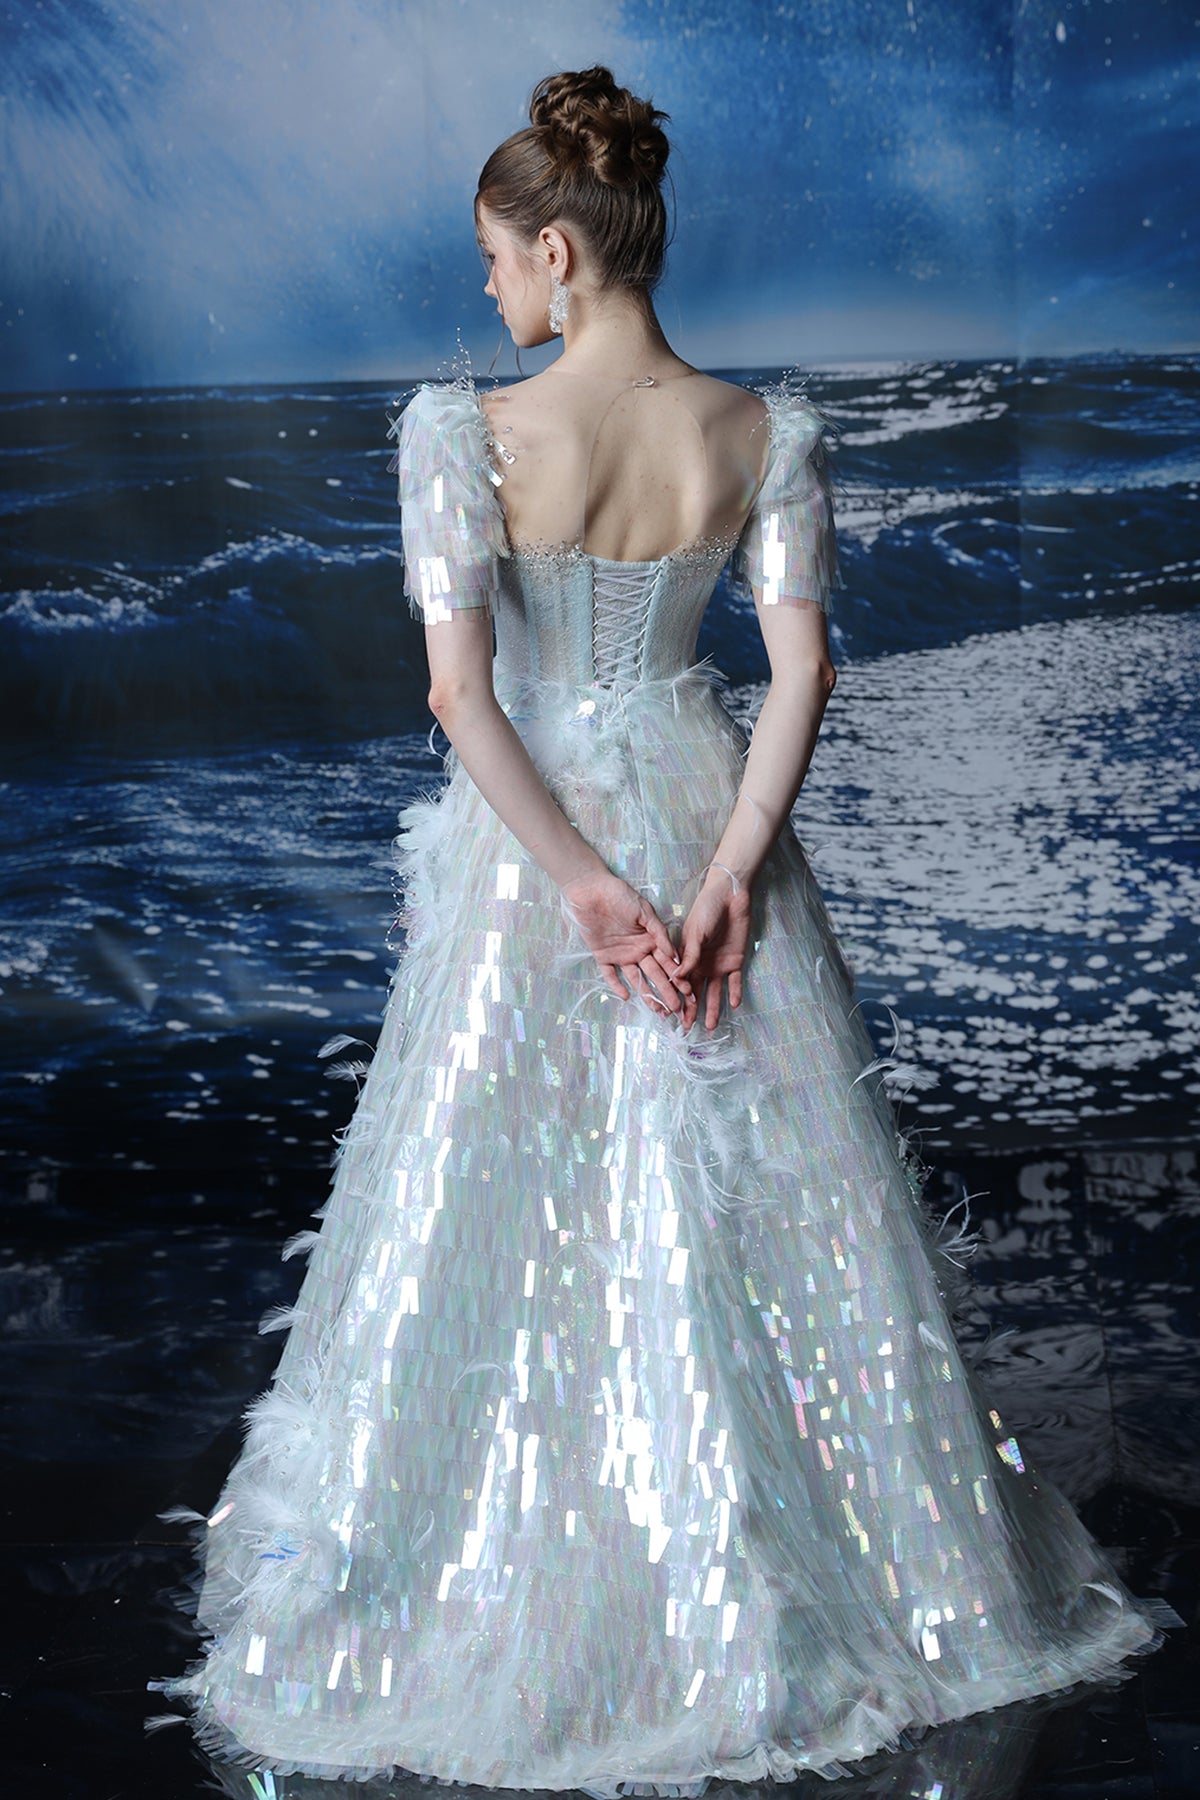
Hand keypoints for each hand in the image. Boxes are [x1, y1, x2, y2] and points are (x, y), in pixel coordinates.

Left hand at [561, 871, 694, 1025]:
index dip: (679, 977)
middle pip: (655, 975)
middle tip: (677, 1009)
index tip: (689, 992)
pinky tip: (626, 996)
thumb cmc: (619, 895)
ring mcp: (621, 955)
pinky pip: (610, 975)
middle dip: (667, 992)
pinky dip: (617, 986)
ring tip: (658, 1010)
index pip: (668, 962)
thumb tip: (676, 956)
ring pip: (637, 979)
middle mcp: (638, 950)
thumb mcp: (645, 911)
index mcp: (651, 939)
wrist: (591, 889)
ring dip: (647, 994)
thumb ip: (659, 933)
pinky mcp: (602, 956)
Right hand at [674, 869, 752, 1030]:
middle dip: (692, 1010)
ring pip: (714, 992)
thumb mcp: (695, 932)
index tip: (675, 1014)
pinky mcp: (735, 961)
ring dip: (713, 1008)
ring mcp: (719, 964)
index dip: (679, 998)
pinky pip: (734, 982)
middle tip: (688, 1029)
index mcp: (687, 957)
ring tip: (710, 1026)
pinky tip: (733, 1005)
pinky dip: (734, 993)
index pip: (682, 983)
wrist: (731, 896)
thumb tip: (677, 978)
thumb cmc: (707, 909)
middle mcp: (701, 964)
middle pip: (696, 992)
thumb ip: (690, 955)